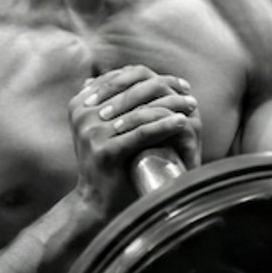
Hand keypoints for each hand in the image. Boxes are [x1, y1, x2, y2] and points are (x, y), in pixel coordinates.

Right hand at [68, 65, 201, 217]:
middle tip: (188, 93)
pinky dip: (165, 125)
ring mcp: (91, 133)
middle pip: (132, 92)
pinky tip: (183, 123)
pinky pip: (142, 132)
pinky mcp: (104, 150)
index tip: (178, 82)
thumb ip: (110, 100)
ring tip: (192, 106)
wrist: (96, 202)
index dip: (153, 77)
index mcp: (79, 103)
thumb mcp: (101, 126)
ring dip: (171, 106)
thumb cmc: (107, 162)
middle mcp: (82, 114)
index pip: (122, 79)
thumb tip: (126, 70)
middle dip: (165, 89)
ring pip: (140, 112)